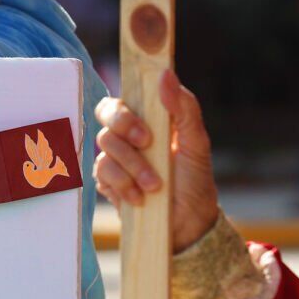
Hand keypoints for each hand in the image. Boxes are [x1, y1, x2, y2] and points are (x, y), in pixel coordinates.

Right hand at [92, 69, 217, 249]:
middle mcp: (126, 137)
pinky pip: (102, 174)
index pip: (119, 102)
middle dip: (127, 136)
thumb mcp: (196, 142)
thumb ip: (184, 107)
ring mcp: (115, 159)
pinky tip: (140, 197)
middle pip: (106, 120)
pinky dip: (124, 185)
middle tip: (148, 147)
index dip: (123, 111)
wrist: (188, 224)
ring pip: (105, 149)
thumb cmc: (194, 180)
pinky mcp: (107, 182)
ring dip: (133, 168)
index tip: (145, 130)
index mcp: (146, 121)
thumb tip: (165, 74)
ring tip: (154, 186)